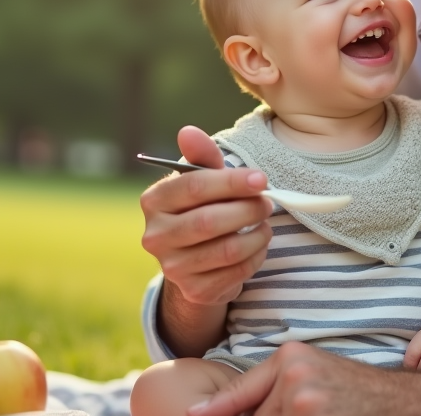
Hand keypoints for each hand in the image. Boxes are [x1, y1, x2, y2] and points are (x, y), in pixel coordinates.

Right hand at [139, 125, 274, 305]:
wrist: (194, 262)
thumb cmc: (201, 208)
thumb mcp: (201, 180)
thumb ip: (200, 157)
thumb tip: (188, 131)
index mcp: (154, 201)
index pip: (194, 187)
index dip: (231, 182)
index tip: (260, 179)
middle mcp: (156, 236)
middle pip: (209, 221)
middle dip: (246, 210)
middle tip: (267, 203)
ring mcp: (172, 267)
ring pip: (226, 250)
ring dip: (256, 235)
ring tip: (265, 223)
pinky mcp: (194, 290)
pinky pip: (235, 273)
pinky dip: (255, 257)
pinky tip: (257, 245)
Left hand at [189, 342, 420, 415]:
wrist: (400, 401)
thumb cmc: (350, 388)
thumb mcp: (307, 372)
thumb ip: (265, 388)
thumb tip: (215, 411)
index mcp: (289, 358)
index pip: (240, 394)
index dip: (217, 410)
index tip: (191, 415)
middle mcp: (295, 377)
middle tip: (299, 408)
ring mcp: (308, 403)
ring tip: (316, 408)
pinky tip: (317, 415)